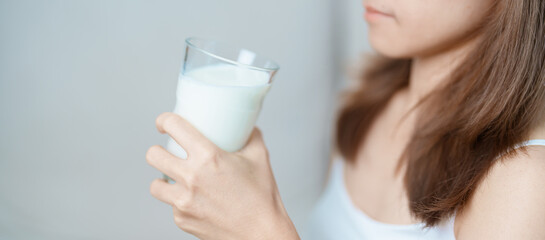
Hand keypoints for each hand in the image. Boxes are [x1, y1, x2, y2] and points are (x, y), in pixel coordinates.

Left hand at [146, 112, 299, 239]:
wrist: (262, 234)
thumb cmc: (262, 198)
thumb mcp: (260, 158)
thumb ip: (251, 136)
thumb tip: (246, 126)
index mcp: (209, 157)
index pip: (174, 126)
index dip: (165, 120)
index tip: (165, 123)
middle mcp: (191, 177)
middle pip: (153, 155)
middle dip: (158, 150)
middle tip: (167, 151)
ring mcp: (184, 201)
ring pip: (155, 184)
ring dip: (163, 179)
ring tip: (174, 178)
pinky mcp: (182, 219)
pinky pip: (171, 205)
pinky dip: (180, 201)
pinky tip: (194, 199)